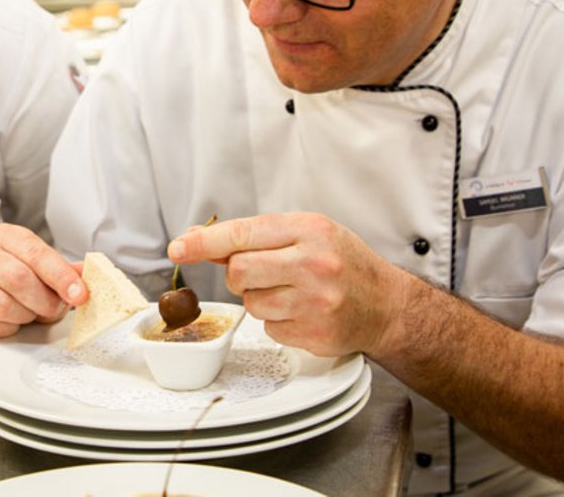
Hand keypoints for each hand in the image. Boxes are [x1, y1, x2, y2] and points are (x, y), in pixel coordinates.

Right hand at [0, 223, 86, 341]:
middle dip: (43, 302)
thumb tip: (91, 274)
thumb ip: (64, 270)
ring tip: (29, 314)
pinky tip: (10, 321)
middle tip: (53, 311)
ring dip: (25, 317)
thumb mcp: (39, 264)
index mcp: (6, 237)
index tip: (79, 295)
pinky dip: (7, 329)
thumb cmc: (12, 274)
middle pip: (18, 279)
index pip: (37, 254)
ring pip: (2, 305)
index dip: (61, 277)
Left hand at [167, 213, 408, 357]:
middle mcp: (313, 264)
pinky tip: (302, 311)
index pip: (242, 234)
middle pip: (238, 271)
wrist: (386, 304)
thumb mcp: (305, 233)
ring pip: (250, 302)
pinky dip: (277, 321)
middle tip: (264, 272)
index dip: (204, 242)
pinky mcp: (314, 333)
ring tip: (291, 292)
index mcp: (309, 230)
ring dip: (260, 298)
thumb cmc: (343, 262)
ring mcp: (315, 302)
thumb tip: (200, 240)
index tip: (178, 248)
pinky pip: (268, 328)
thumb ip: (254, 236)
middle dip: (239, 274)